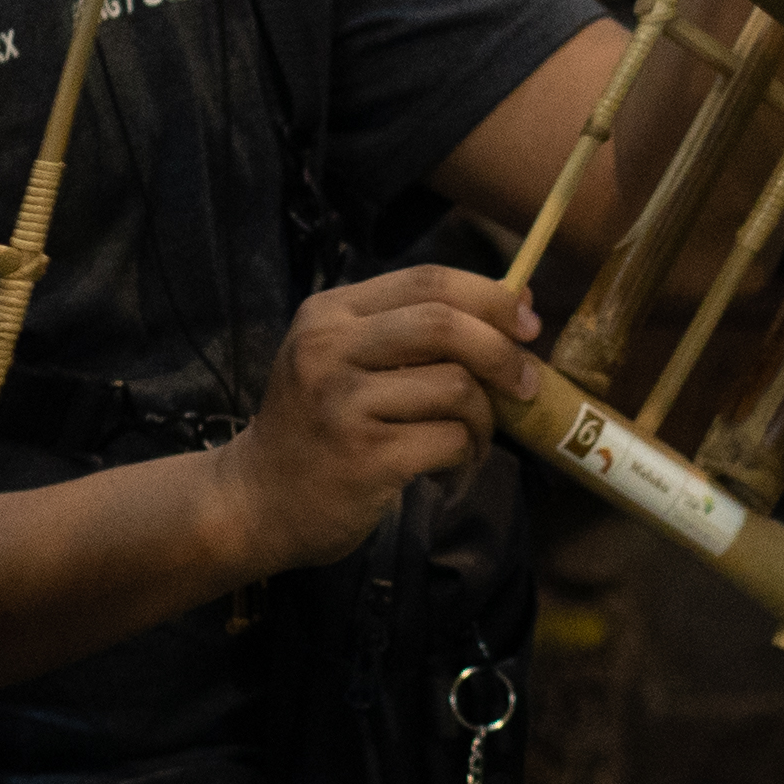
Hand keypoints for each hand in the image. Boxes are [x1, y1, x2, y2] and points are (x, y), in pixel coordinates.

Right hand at [214, 267, 520, 577]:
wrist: (257, 502)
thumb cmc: (314, 427)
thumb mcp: (341, 359)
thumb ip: (410, 330)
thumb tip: (517, 303)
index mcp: (328, 313)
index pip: (426, 281)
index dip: (489, 296)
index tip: (527, 322)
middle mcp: (329, 349)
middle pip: (444, 325)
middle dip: (501, 353)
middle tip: (525, 384)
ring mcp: (343, 403)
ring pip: (455, 388)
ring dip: (484, 420)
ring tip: (472, 441)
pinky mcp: (364, 457)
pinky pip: (448, 440)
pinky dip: (465, 456)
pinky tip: (451, 468)